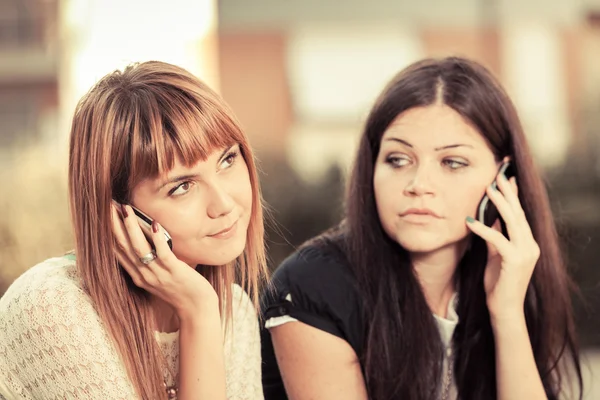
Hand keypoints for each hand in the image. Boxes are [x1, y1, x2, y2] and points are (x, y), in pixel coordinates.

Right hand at [111, 202, 217, 318]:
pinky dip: (157, 239)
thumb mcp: (158, 277)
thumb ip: (149, 263)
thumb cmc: (180, 290)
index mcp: (137, 275)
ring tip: (126, 210)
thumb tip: (146, 240)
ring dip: (132, 227)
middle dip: (114, 225)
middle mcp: (143, 275)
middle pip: (123, 247)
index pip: (117, 251)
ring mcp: (158, 274)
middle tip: (108, 205)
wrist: (196, 310)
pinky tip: (154, 224)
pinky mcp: (174, 271)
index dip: (109, 232)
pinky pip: (163, 253)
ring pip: (139, 248)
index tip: (105, 214)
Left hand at [466, 174, 539, 323]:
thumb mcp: (496, 255)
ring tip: (488, 189)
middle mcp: (530, 245)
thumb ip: (496, 238)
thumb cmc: (499, 283)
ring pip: (512, 222)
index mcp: (527, 243)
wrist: (504, 308)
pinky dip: (483, 230)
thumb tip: (491, 220)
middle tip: (498, 175)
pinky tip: (470, 222)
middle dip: (507, 193)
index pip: (519, 215)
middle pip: (518, 214)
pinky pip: (498, 240)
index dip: (513, 196)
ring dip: (500, 204)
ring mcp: (525, 252)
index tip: (506, 179)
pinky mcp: (515, 261)